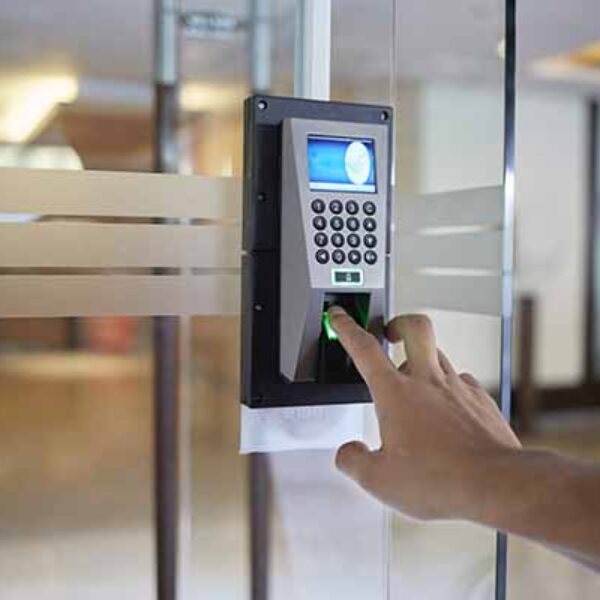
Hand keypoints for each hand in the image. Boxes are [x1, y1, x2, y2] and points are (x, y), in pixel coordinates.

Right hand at [328, 307, 520, 520]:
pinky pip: (462, 379)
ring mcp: (458, 388)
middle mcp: (428, 382)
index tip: (339, 317)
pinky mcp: (481, 400)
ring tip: (416, 379)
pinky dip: (450, 385)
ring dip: (423, 358)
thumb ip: (353, 462)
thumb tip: (348, 453)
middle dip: (399, 322)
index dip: (347, 327)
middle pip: (414, 328)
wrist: (496, 483)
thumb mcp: (379, 480)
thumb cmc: (441, 479)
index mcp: (396, 394)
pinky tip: (447, 406)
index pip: (364, 348)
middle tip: (391, 332)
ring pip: (438, 353)